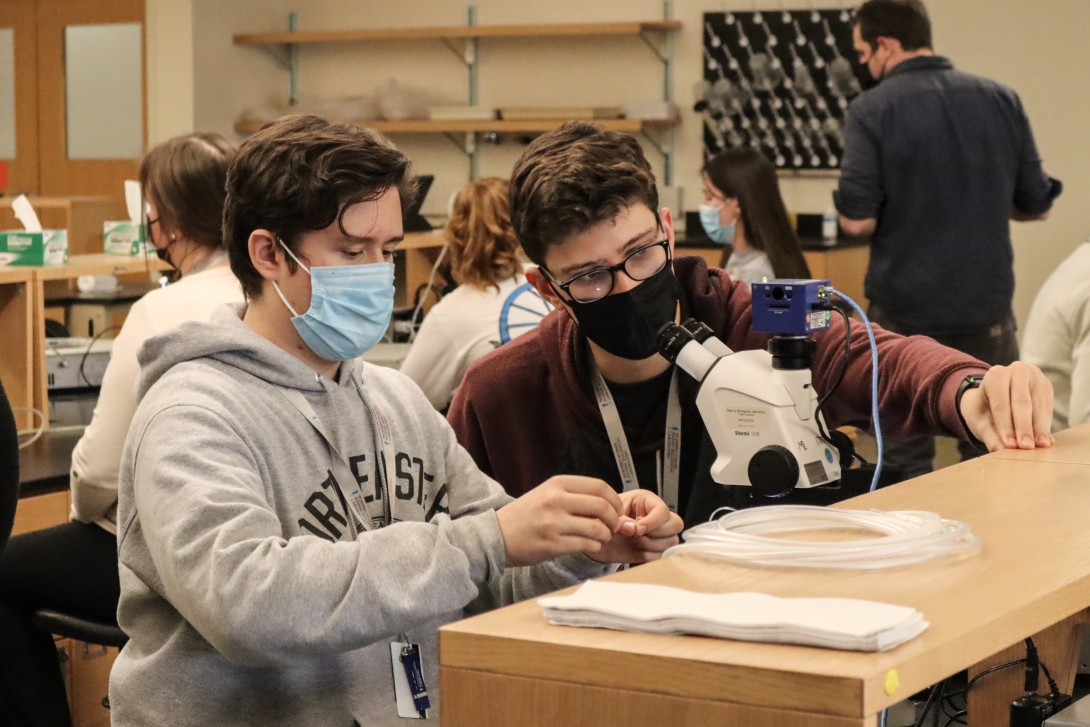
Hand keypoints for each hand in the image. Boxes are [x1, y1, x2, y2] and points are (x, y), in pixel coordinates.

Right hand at [496, 476, 623, 566]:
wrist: (497, 536)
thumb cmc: (526, 516)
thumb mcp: (546, 494)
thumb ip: (574, 496)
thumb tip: (608, 504)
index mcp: (557, 484)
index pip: (599, 487)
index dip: (615, 500)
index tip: (617, 509)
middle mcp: (556, 500)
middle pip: (602, 506)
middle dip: (614, 519)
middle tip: (613, 526)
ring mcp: (553, 523)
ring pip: (597, 528)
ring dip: (605, 535)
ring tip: (602, 537)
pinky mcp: (552, 544)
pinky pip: (586, 545)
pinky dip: (595, 546)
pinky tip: (591, 545)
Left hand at [590, 490, 683, 564]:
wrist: (595, 538)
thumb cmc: (602, 519)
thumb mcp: (608, 514)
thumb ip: (621, 519)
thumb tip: (633, 529)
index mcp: (647, 501)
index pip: (663, 510)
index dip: (653, 522)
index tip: (638, 529)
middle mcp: (656, 516)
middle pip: (676, 524)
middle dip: (656, 533)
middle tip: (637, 535)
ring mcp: (658, 534)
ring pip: (672, 541)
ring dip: (652, 545)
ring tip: (634, 542)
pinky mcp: (655, 549)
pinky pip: (663, 555)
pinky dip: (650, 556)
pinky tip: (637, 551)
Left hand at [958, 363, 1054, 451]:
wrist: (994, 396)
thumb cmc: (985, 409)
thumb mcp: (981, 421)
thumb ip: (990, 436)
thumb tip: (1000, 452)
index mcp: (995, 375)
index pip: (1001, 404)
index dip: (1006, 426)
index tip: (1010, 446)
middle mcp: (1016, 370)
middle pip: (1022, 403)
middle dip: (1024, 427)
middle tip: (1026, 447)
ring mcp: (1035, 376)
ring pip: (1038, 405)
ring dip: (1039, 428)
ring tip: (1040, 446)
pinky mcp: (1046, 385)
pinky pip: (1047, 407)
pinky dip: (1046, 424)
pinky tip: (1045, 440)